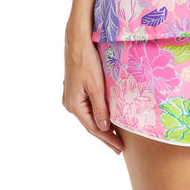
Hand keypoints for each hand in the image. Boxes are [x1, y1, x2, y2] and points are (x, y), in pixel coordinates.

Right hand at [62, 31, 123, 154]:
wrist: (77, 41)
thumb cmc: (87, 61)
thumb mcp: (96, 86)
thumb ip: (100, 108)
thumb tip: (103, 128)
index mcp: (74, 105)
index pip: (93, 128)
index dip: (107, 139)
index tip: (119, 148)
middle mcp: (70, 103)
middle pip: (90, 124)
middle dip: (105, 136)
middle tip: (118, 148)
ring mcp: (70, 96)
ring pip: (88, 116)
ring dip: (101, 126)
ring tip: (113, 137)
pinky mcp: (74, 89)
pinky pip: (87, 107)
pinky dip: (97, 115)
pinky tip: (104, 118)